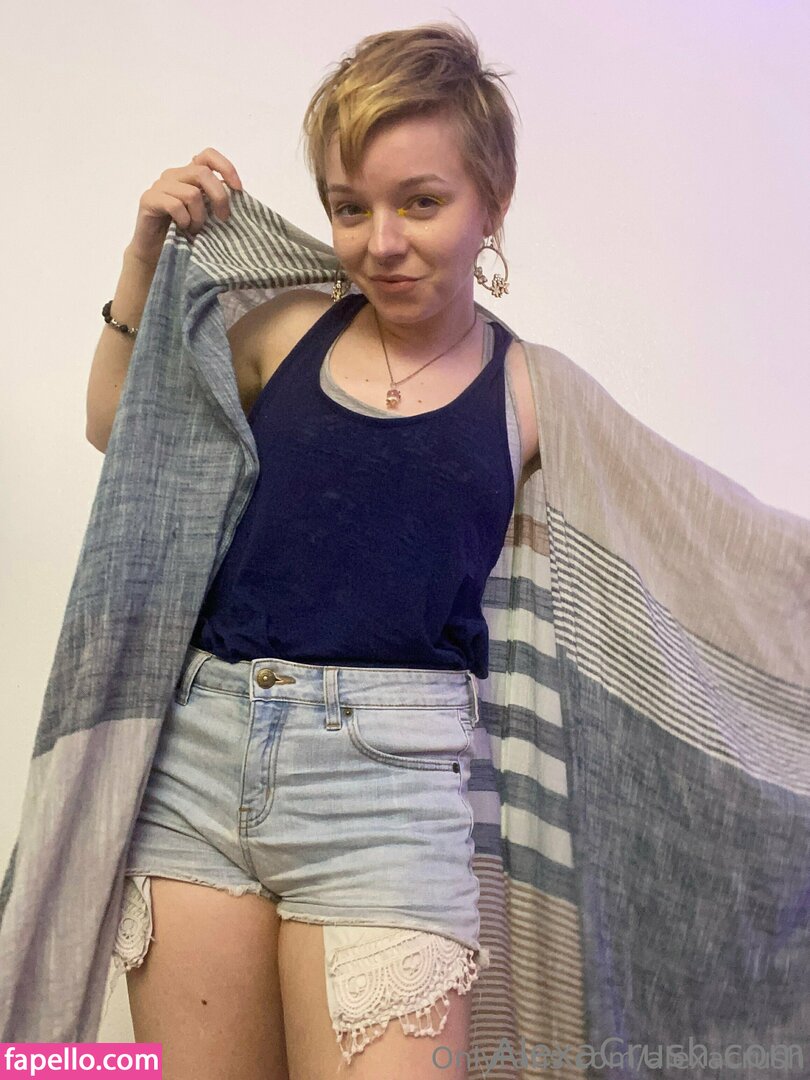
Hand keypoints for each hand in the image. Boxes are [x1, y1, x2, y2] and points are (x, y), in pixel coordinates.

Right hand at [127, 147, 242, 266]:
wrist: (155, 253)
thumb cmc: (184, 234)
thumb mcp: (206, 214)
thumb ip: (216, 199)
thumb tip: (238, 193)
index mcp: (189, 174)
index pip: (208, 156)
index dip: (226, 168)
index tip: (238, 189)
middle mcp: (174, 175)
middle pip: (203, 173)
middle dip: (219, 197)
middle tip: (223, 218)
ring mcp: (160, 186)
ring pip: (191, 193)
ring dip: (199, 216)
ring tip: (195, 229)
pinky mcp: (149, 199)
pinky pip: (175, 205)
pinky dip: (185, 220)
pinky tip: (183, 229)